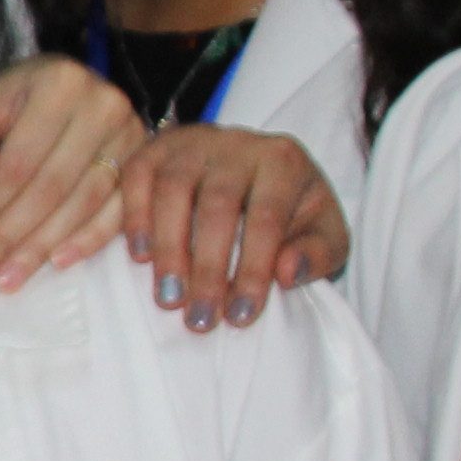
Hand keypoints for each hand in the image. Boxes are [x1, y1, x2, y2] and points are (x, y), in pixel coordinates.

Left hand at [0, 56, 139, 289]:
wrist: (70, 84)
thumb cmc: (22, 98)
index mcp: (61, 84)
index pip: (18, 162)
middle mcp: (104, 106)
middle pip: (50, 187)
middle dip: (10, 238)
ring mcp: (132, 136)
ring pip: (82, 204)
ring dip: (41, 248)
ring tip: (8, 279)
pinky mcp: (145, 163)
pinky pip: (118, 212)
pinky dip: (88, 241)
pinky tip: (57, 264)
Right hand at [119, 126, 348, 331]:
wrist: (260, 170)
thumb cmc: (292, 210)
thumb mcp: (324, 232)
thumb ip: (318, 253)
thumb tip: (286, 272)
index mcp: (283, 160)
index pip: (266, 218)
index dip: (253, 270)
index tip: (241, 317)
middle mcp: (237, 142)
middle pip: (216, 206)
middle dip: (207, 269)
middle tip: (200, 319)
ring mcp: (193, 141)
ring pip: (173, 190)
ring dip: (169, 249)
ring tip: (169, 298)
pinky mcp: (159, 146)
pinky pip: (138, 176)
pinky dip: (135, 216)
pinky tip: (141, 256)